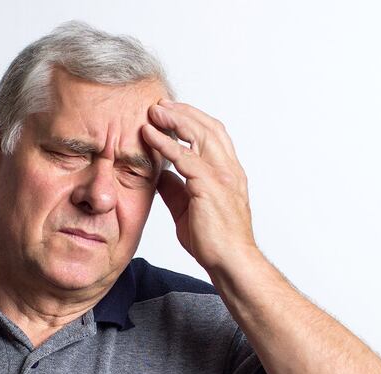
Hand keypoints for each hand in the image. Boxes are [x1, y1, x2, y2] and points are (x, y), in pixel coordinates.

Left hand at [142, 99, 257, 271]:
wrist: (230, 262)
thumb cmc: (214, 241)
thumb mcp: (188, 209)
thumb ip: (176, 189)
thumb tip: (160, 174)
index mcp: (229, 172)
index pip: (213, 134)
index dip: (193, 119)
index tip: (171, 112)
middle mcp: (229, 169)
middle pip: (207, 127)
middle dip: (182, 112)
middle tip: (159, 104)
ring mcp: (222, 176)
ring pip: (199, 135)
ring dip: (174, 120)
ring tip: (153, 112)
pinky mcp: (210, 186)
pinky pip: (185, 157)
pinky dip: (165, 143)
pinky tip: (150, 136)